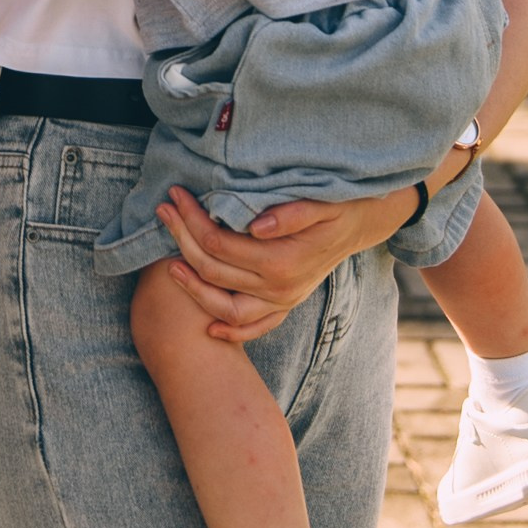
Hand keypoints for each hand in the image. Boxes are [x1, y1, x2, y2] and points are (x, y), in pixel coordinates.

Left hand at [152, 180, 411, 342]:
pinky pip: (255, 327)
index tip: (175, 196)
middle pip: (214, 271)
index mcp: (282, 260)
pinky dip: (231, 331)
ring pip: (227, 307)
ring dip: (194, 289)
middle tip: (163, 212)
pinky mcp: (286, 305)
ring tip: (169, 265)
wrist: (364, 222)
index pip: (220, 244)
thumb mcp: (321, 202)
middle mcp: (279, 288)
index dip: (192, 220)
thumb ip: (291, 214)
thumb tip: (256, 226)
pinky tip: (208, 327)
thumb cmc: (340, 205)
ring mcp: (282, 300)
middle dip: (182, 240)